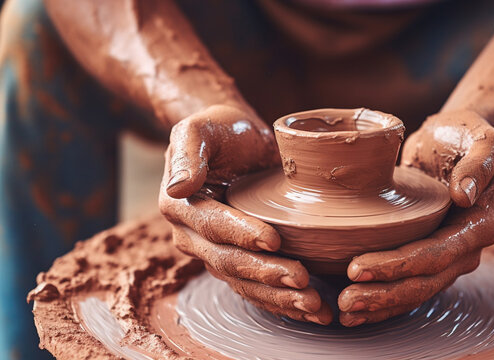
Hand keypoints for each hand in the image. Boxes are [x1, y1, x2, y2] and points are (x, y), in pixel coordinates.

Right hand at [159, 104, 332, 324]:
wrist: (235, 138)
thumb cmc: (220, 129)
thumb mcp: (201, 128)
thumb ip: (188, 152)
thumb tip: (178, 187)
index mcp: (180, 206)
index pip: (212, 226)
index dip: (241, 235)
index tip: (273, 240)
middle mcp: (193, 236)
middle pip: (229, 262)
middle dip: (266, 274)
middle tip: (302, 280)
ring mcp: (214, 252)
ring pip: (244, 282)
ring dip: (278, 296)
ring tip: (314, 305)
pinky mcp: (238, 259)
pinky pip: (256, 286)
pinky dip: (282, 300)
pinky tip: (311, 310)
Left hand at [338, 110, 493, 326]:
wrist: (456, 136)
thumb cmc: (466, 134)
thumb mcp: (483, 138)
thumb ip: (479, 163)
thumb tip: (464, 194)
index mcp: (480, 225)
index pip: (435, 254)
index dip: (397, 265)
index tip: (358, 268)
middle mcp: (465, 248)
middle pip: (423, 281)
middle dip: (383, 294)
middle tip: (345, 300)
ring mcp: (448, 255)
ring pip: (415, 290)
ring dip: (380, 304)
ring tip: (345, 312)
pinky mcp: (428, 253)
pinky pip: (408, 283)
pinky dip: (384, 298)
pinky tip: (358, 309)